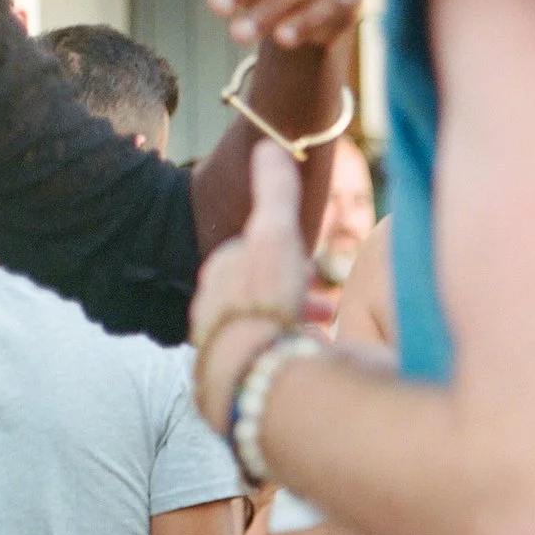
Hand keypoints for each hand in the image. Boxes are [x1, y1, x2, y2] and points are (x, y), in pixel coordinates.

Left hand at [192, 144, 313, 428]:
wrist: (250, 376)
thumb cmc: (264, 303)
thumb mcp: (276, 236)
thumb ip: (275, 193)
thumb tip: (269, 145)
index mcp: (220, 275)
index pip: (250, 257)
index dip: (284, 258)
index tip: (311, 268)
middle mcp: (211, 314)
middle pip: (255, 296)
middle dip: (288, 297)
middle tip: (323, 308)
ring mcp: (221, 352)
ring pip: (258, 334)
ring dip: (288, 332)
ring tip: (318, 343)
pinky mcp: (232, 388)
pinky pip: (262, 366)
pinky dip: (284, 361)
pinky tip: (304, 372)